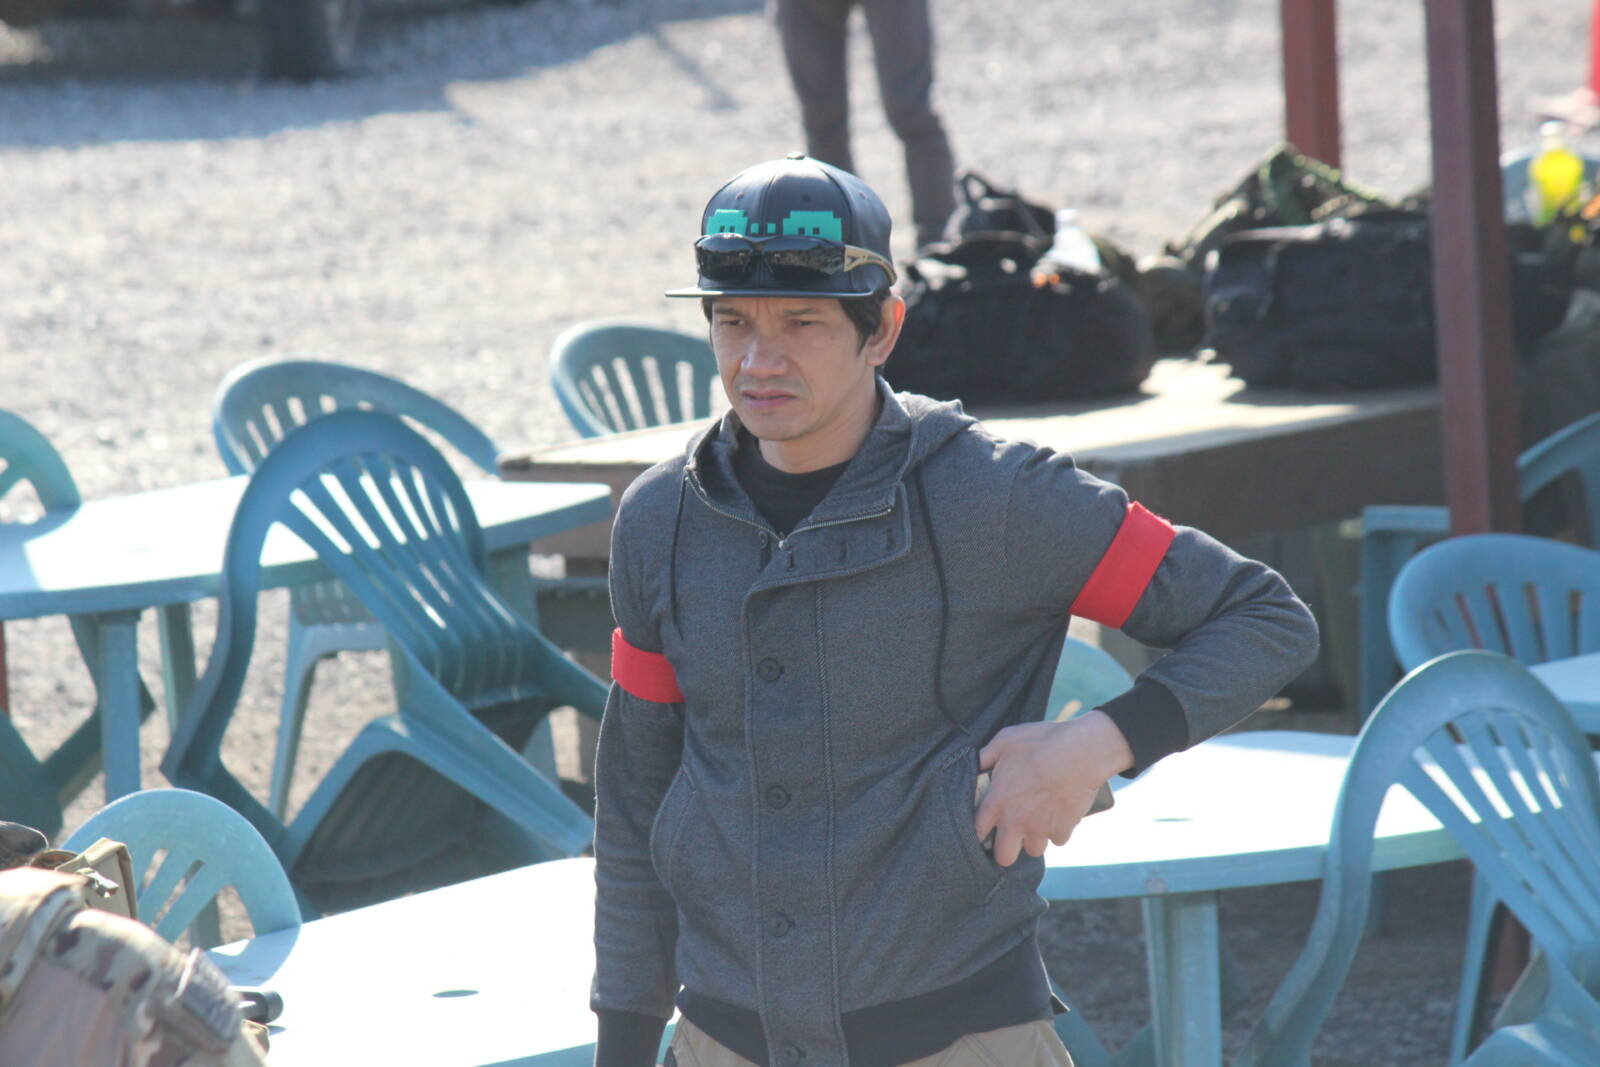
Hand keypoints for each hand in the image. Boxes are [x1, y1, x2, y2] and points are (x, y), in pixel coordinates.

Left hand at [974, 711, 1133, 866]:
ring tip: (1039, 818)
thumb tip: (974, 764)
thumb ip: (985, 756)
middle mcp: (1015, 822)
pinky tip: (1059, 812)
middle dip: (1007, 849)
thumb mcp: (1005, 740)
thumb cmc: (1041, 743)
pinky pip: (1058, 839)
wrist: (1081, 752)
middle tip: (1014, 835)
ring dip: (1035, 838)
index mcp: (997, 802)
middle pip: (1004, 857)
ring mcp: (1040, 829)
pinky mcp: (1063, 831)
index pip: (977, 832)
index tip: (987, 829)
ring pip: (1034, 850)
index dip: (980, 832)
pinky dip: (1058, 830)